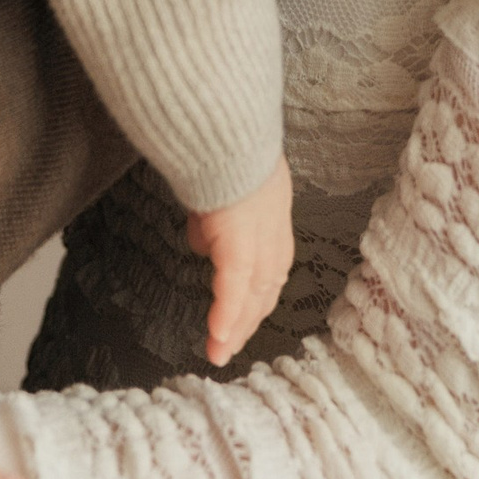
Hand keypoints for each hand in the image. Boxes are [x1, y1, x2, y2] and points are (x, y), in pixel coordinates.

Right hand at [186, 157, 293, 367]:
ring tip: (219, 352)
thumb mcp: (219, 185)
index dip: (254, 296)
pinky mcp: (240, 242)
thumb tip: (204, 242)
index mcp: (270, 213)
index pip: (268, 266)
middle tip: (229, 347)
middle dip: (246, 322)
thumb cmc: (219, 143)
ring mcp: (260, 237)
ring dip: (235, 328)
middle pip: (265, 288)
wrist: (223, 126)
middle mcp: (273, 229)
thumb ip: (214, 215)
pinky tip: (218, 336)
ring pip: (252, 295)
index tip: (242, 318)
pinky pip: (234, 288)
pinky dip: (227, 314)